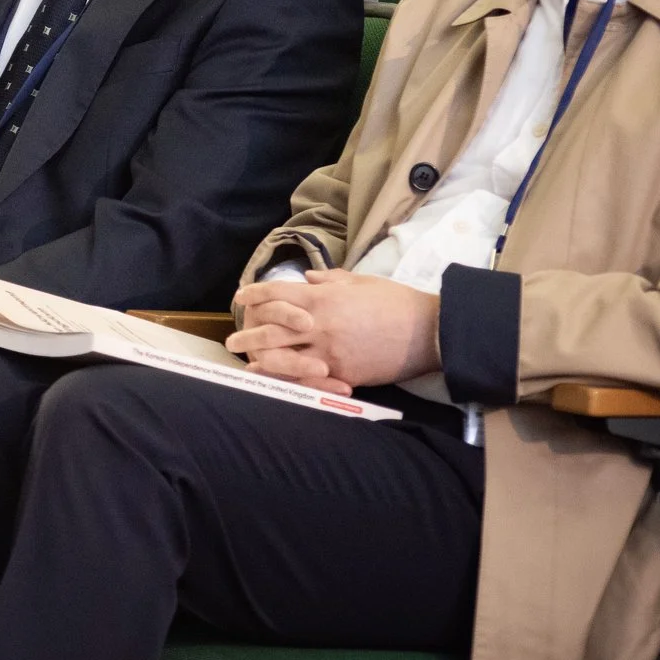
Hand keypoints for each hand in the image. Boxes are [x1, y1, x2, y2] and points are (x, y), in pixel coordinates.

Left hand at [227, 268, 440, 394]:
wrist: (427, 331)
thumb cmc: (395, 301)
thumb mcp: (360, 281)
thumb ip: (330, 280)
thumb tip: (308, 279)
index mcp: (322, 299)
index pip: (277, 294)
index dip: (256, 294)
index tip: (241, 296)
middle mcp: (319, 325)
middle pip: (271, 328)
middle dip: (248, 333)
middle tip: (232, 340)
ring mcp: (329, 352)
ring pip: (283, 357)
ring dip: (260, 359)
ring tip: (245, 362)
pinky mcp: (343, 374)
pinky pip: (308, 379)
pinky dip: (287, 380)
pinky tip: (274, 381)